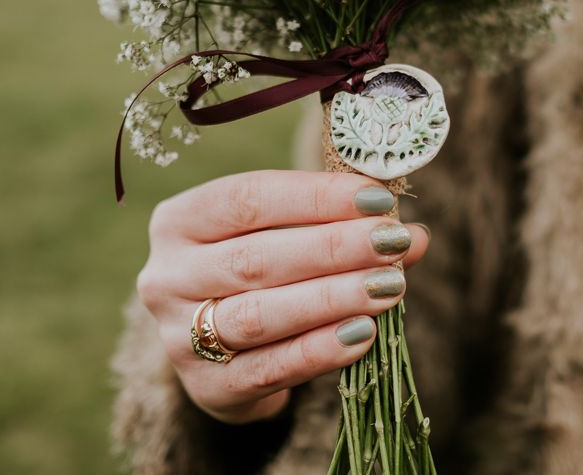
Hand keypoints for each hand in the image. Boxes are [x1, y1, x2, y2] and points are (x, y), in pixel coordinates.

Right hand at [138, 170, 428, 423]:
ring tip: (388, 285)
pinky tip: (364, 333)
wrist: (219, 344)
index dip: (313, 197)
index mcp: (179, 221)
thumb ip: (342, 230)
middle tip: (392, 241)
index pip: (246, 198)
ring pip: (260, 314)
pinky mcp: (207, 385)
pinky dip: (320, 349)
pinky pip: (270, 367)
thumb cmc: (256, 271)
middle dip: (332, 248)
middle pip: (254, 258)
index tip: (376, 199)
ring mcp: (179, 335)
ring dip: (331, 298)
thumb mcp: (285, 236)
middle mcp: (167, 275)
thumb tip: (415, 235)